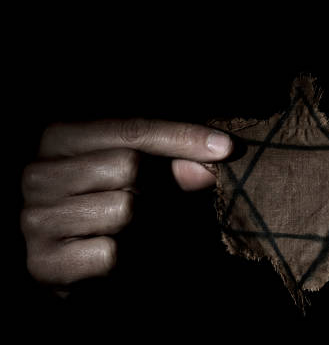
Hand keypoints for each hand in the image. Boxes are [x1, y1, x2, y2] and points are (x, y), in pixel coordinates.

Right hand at [21, 119, 231, 294]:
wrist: (75, 263)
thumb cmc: (113, 202)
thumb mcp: (144, 170)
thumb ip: (175, 159)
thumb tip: (215, 156)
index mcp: (59, 136)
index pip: (133, 130)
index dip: (184, 137)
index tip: (227, 147)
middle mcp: (38, 173)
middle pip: (130, 166)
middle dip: (158, 187)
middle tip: (157, 203)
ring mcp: (35, 218)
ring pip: (125, 210)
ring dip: (146, 225)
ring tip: (136, 231)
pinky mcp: (43, 263)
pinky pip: (111, 254)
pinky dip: (130, 259)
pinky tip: (120, 256)